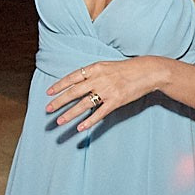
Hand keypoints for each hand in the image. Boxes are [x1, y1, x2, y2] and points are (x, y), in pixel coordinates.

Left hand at [43, 57, 169, 131]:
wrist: (146, 72)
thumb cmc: (126, 69)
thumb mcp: (106, 66)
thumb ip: (92, 74)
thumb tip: (77, 83)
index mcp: (95, 68)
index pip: (72, 77)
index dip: (59, 85)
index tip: (48, 92)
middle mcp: (98, 79)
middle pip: (74, 92)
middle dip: (59, 101)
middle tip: (47, 109)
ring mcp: (107, 91)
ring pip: (83, 104)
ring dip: (69, 114)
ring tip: (59, 121)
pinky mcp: (116, 101)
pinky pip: (99, 113)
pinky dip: (89, 121)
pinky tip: (80, 128)